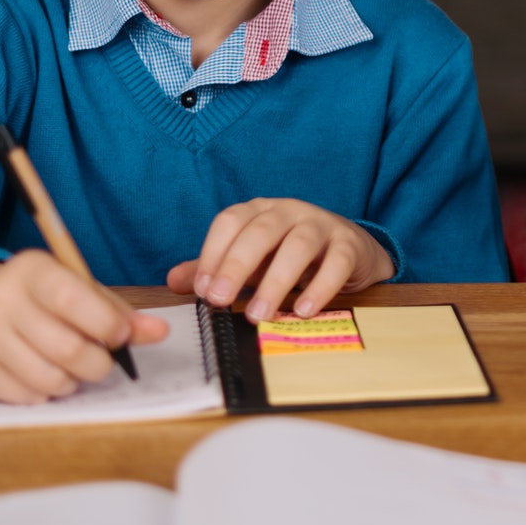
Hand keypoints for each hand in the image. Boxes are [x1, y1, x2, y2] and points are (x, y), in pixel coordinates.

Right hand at [0, 251, 169, 403]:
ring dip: (73, 381)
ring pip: (48, 379)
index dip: (107, 324)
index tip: (123, 336)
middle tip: (102, 361)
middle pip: (66, 348)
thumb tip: (158, 332)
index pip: (72, 299)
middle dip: (98, 363)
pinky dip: (47, 393)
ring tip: (72, 368)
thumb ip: (116, 311)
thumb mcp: (76, 289)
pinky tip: (43, 375)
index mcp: (31, 270)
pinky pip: (27, 397)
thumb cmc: (40, 299)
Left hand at [168, 198, 394, 322]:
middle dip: (236, 265)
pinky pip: (337, 262)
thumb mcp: (252, 260)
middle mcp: (290, 211)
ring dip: (276, 281)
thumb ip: (217, 269)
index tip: (202, 289)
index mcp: (261, 211)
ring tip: (259, 314)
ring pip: (299, 244)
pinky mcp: (349, 245)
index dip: (213, 252)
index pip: (231, 221)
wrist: (350, 251)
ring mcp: (322, 224)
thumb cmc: (292, 255)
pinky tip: (303, 310)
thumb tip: (175, 280)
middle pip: (261, 230)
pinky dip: (320, 286)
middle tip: (219, 301)